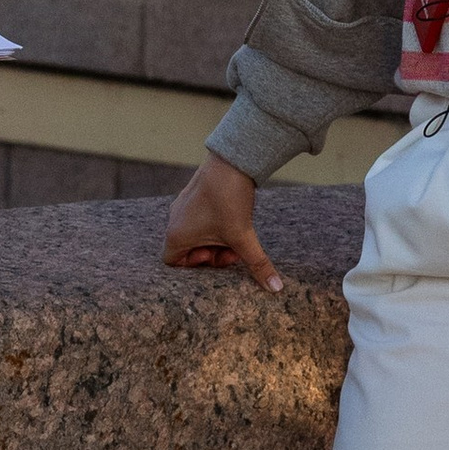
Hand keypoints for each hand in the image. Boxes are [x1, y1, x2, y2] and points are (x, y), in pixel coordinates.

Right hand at [163, 151, 282, 294]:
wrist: (231, 161)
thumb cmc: (229, 200)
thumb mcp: (243, 237)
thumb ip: (257, 265)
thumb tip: (275, 288)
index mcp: (177, 235)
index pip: (172, 263)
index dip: (194, 266)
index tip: (215, 255)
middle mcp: (174, 220)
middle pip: (187, 250)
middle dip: (212, 253)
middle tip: (233, 249)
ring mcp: (182, 206)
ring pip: (195, 233)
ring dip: (214, 239)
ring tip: (236, 233)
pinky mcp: (193, 194)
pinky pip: (198, 218)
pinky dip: (213, 224)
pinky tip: (233, 217)